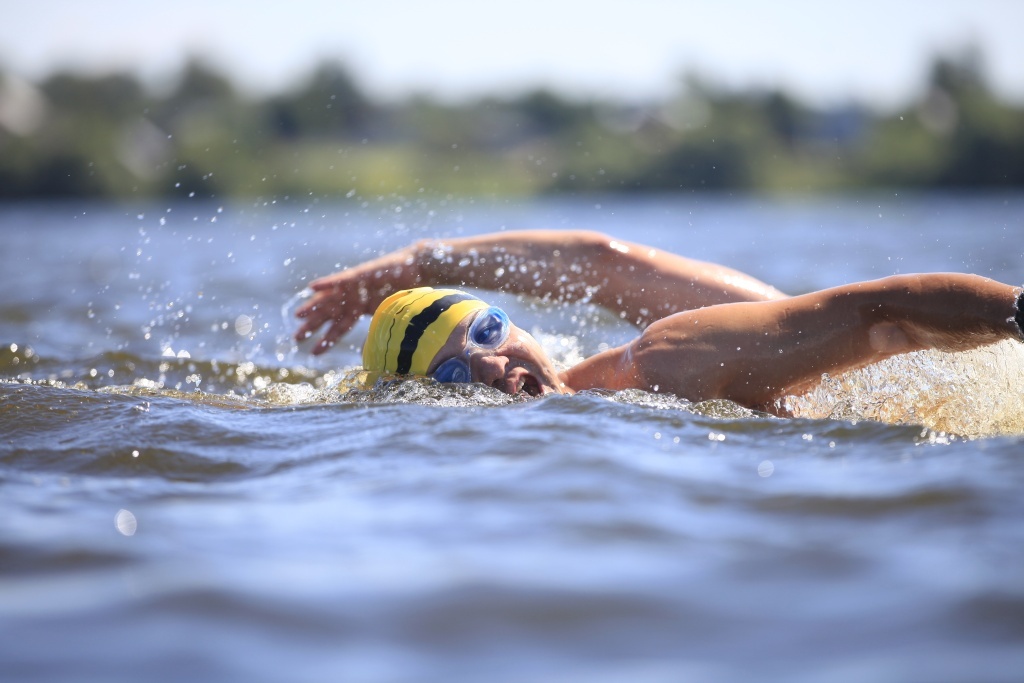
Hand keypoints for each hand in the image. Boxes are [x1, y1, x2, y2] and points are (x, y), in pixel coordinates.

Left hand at [293, 246, 419, 354]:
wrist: (415, 269)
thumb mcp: (390, 318)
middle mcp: (352, 299)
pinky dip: (326, 284)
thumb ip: (379, 333)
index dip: (327, 341)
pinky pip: (340, 280)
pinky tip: (312, 288)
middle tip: (297, 338)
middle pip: (328, 315)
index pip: (339, 328)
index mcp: (358, 310)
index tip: (314, 353)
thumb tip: (374, 355)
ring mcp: (353, 287)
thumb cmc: (406, 293)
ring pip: (329, 299)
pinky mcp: (358, 275)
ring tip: (298, 315)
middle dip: (312, 326)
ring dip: (313, 307)